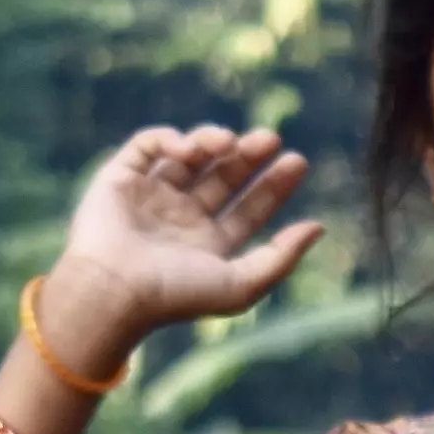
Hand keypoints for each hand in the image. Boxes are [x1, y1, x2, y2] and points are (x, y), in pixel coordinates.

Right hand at [40, 125, 321, 362]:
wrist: (115, 290)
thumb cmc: (179, 295)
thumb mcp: (243, 283)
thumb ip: (282, 256)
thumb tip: (319, 226)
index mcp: (211, 245)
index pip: (250, 207)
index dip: (275, 185)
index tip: (297, 161)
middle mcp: (182, 218)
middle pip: (224, 177)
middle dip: (249, 156)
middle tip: (271, 138)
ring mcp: (151, 196)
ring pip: (190, 157)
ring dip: (212, 141)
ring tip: (229, 143)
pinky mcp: (120, 178)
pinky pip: (147, 146)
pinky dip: (170, 139)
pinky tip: (190, 148)